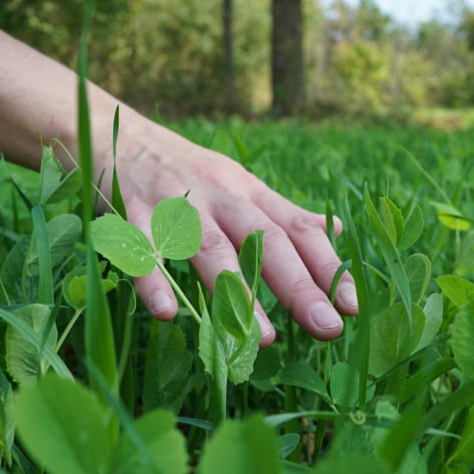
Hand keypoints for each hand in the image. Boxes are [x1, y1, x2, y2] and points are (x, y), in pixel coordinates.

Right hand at [110, 119, 357, 346]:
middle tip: (327, 326)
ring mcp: (176, 204)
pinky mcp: (132, 213)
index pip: (297, 229)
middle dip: (298, 285)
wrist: (120, 135)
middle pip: (263, 240)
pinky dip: (154, 278)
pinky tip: (166, 312)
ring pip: (212, 248)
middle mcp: (220, 196)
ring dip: (239, 292)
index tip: (354, 305)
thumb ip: (285, 213)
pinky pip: (144, 248)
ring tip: (263, 338)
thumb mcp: (242, 185)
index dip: (327, 265)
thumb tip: (338, 231)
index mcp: (249, 193)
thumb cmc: (189, 172)